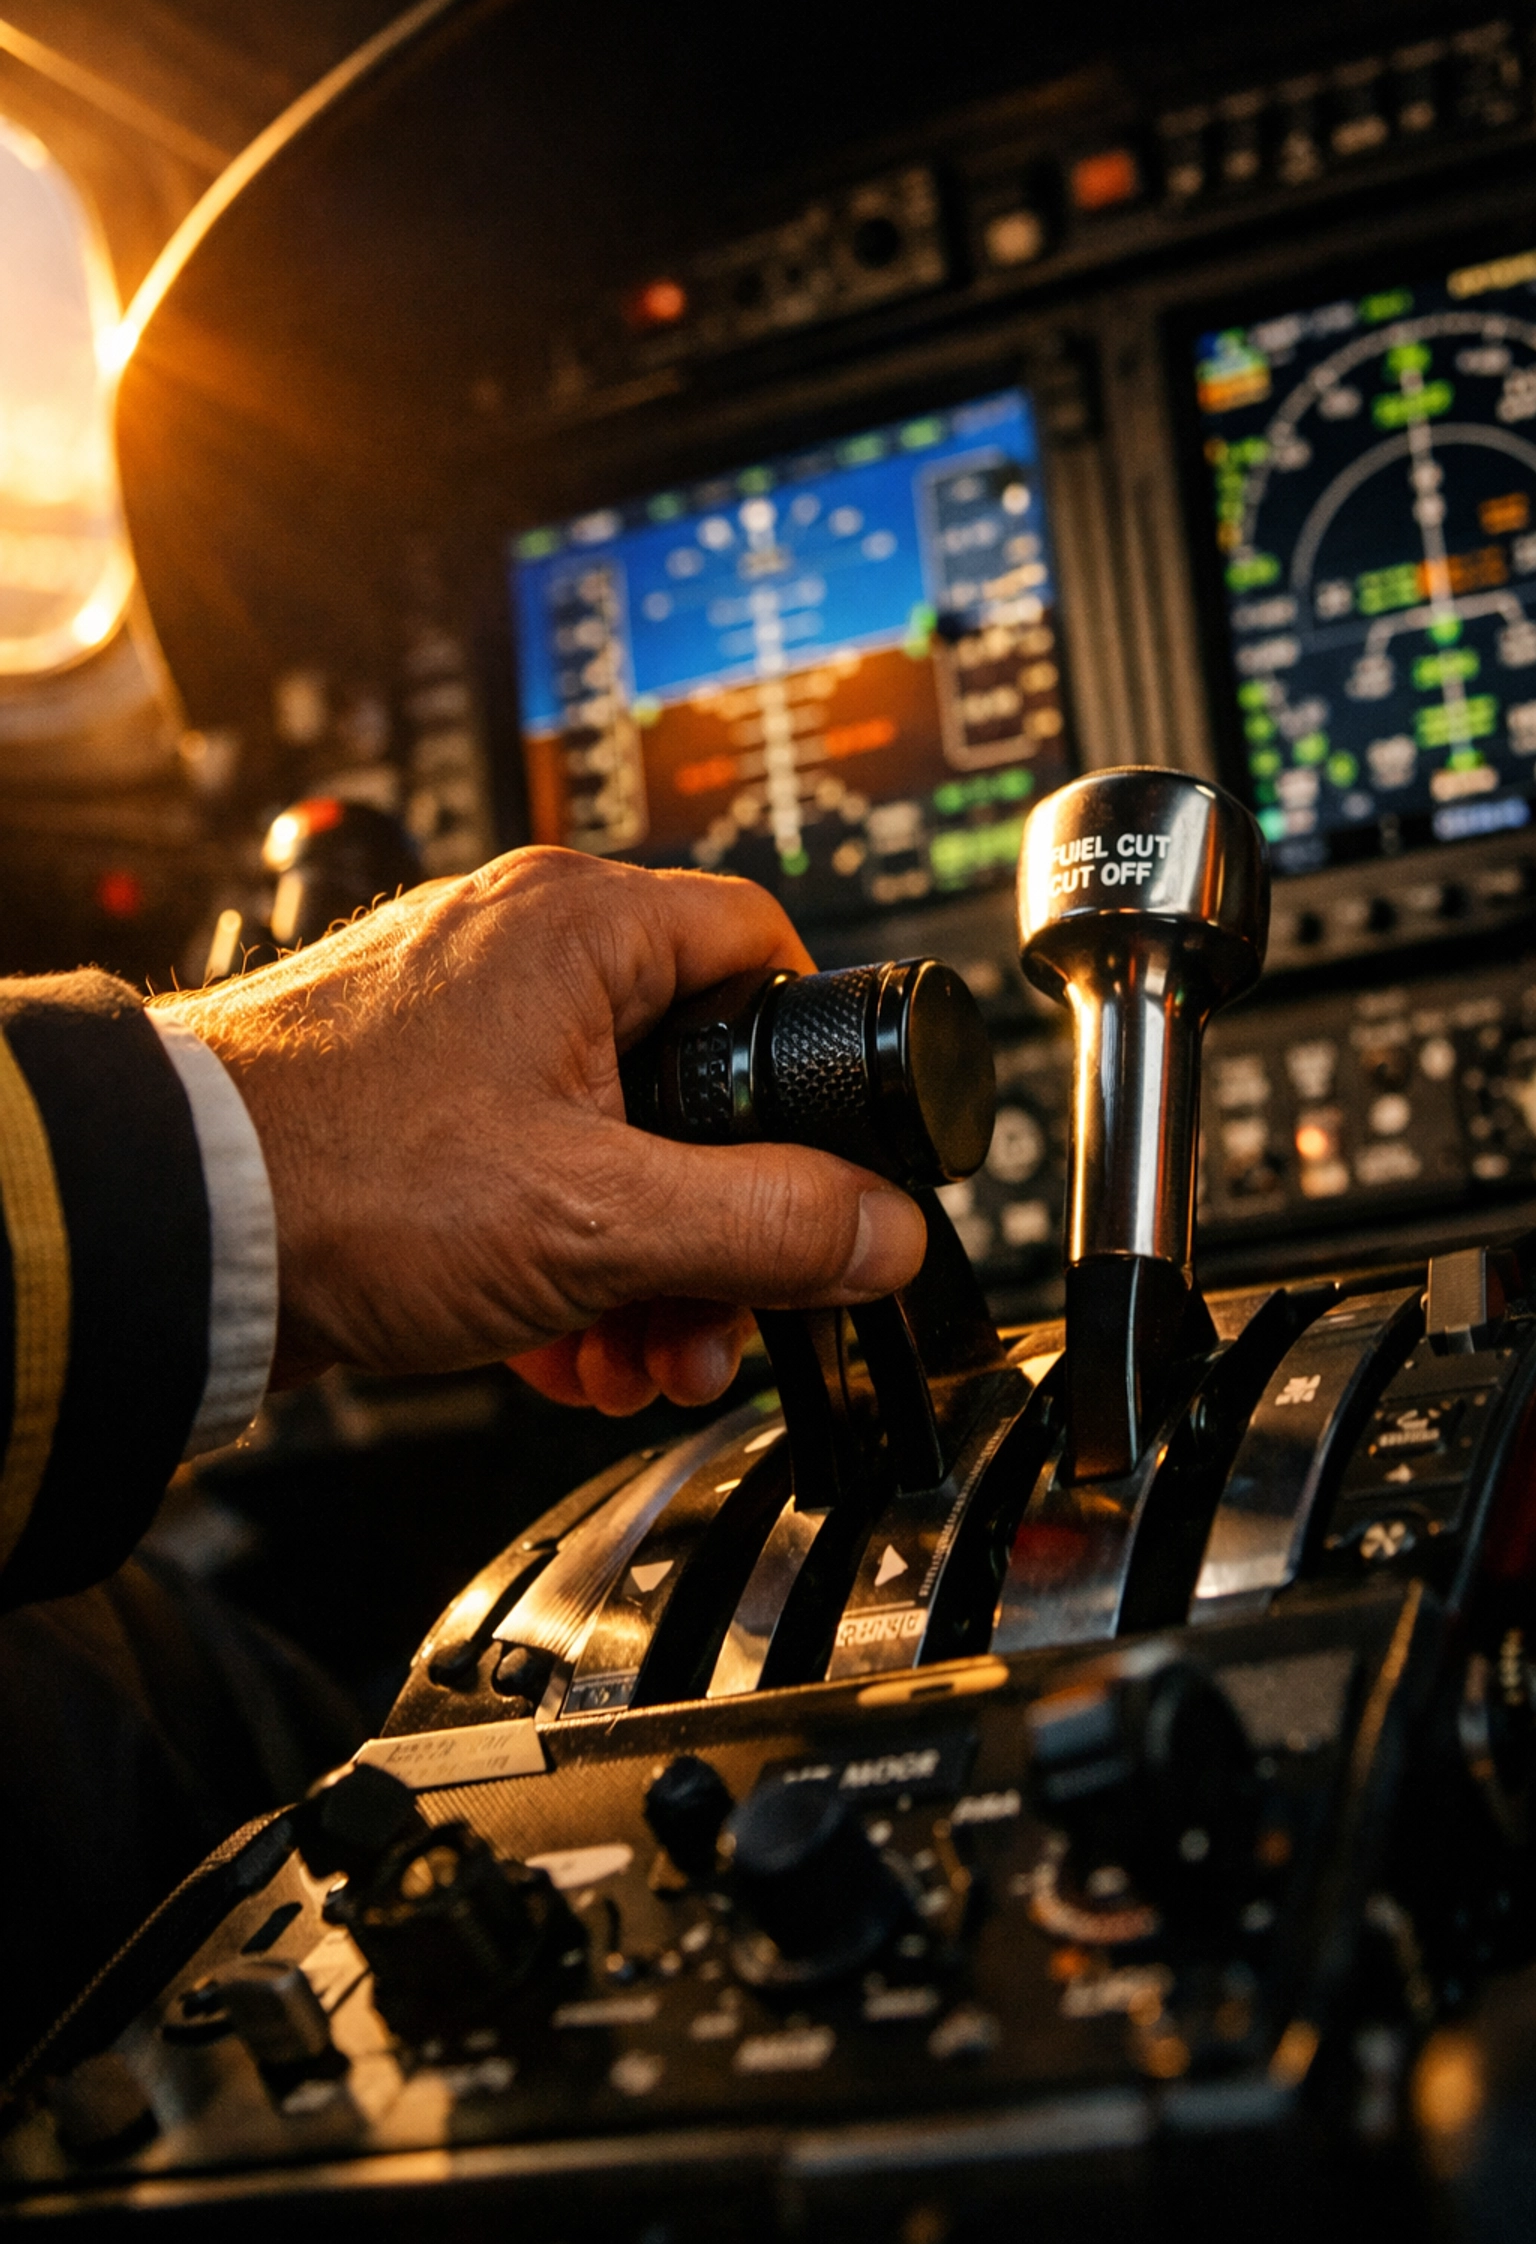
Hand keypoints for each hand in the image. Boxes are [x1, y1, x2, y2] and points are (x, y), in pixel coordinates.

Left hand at [156, 847, 925, 1408]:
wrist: (169, 1230)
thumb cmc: (342, 1175)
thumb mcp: (603, 1217)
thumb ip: (769, 1225)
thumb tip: (886, 1230)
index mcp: (579, 926)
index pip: (761, 949)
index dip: (811, 1064)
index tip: (830, 1160)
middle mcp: (518, 956)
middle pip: (689, 1081)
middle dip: (716, 1224)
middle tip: (720, 1312)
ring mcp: (456, 1032)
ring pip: (611, 1145)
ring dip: (643, 1267)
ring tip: (634, 1357)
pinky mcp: (408, 1108)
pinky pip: (531, 1180)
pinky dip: (559, 1265)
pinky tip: (558, 1351)